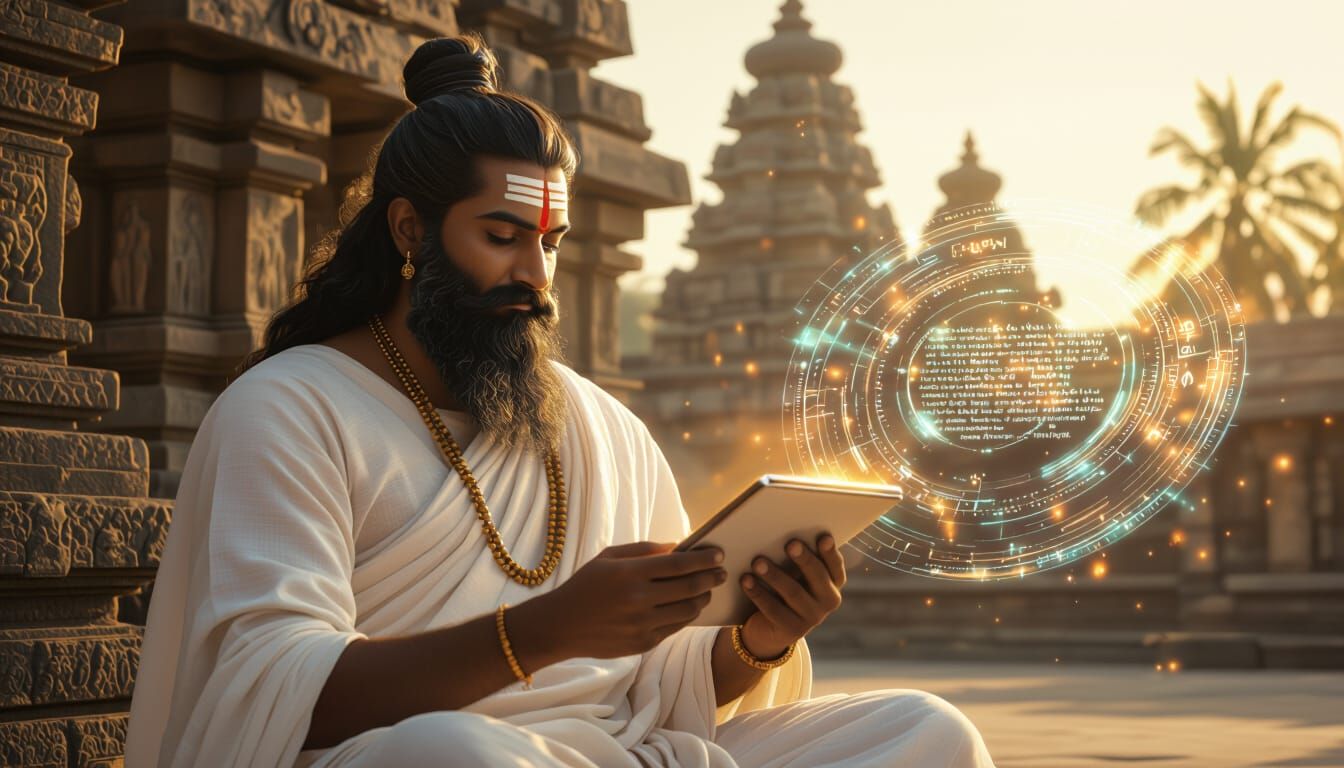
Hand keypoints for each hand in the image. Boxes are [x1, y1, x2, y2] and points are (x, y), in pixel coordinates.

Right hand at [542, 541, 724, 658]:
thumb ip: (644, 550)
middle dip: (712, 577)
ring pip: (688, 610)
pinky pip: (675, 627)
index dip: (704, 558)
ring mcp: (642, 624)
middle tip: (722, 572)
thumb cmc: (585, 585)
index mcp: (631, 573)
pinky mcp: (643, 643)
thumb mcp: (609, 557)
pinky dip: (687, 615)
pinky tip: (690, 606)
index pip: (680, 564)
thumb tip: (678, 546)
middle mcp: (639, 600)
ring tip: (708, 589)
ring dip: (703, 598)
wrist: (560, 626)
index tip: (719, 553)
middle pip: (690, 587)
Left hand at [737, 534, 845, 658]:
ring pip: (793, 593)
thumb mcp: (795, 575)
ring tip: (758, 562)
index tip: (823, 537)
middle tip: (790, 544)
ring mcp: (812, 618)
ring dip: (774, 575)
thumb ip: (797, 559)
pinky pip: (773, 609)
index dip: (830, 553)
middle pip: (818, 577)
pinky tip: (746, 580)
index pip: (836, 566)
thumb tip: (782, 535)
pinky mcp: (791, 630)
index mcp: (833, 583)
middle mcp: (828, 601)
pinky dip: (758, 593)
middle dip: (804, 559)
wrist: (770, 629)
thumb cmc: (784, 590)